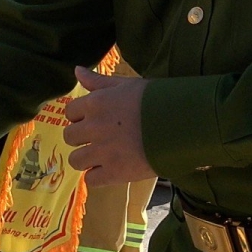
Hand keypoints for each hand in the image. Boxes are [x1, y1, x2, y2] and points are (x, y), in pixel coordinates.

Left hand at [63, 67, 154, 185]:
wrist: (182, 124)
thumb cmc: (156, 101)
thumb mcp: (127, 85)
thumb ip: (98, 81)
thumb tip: (77, 70)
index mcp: (96, 103)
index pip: (70, 112)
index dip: (80, 117)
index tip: (93, 120)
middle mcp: (94, 127)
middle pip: (69, 137)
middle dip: (81, 138)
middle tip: (98, 139)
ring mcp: (103, 152)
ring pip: (75, 160)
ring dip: (85, 159)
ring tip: (101, 157)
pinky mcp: (115, 173)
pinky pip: (90, 180)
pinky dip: (97, 177)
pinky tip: (109, 170)